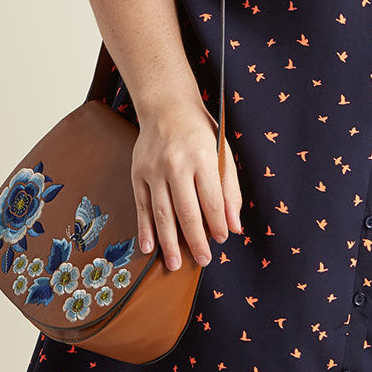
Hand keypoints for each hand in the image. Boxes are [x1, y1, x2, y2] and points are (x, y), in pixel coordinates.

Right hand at [130, 100, 242, 269]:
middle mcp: (176, 164)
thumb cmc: (200, 132)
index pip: (212, 200)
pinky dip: (145, 228)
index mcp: (203, 157)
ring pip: (162, 213)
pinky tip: (150, 247)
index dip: (218, 224)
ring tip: (176, 264)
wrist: (166, 107)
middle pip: (187, 211)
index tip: (222, 239)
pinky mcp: (138, 173)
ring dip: (169, 242)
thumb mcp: (223, 153)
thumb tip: (234, 227)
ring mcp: (154, 169)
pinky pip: (142, 206)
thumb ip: (230, 190)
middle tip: (203, 260)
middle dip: (196, 240)